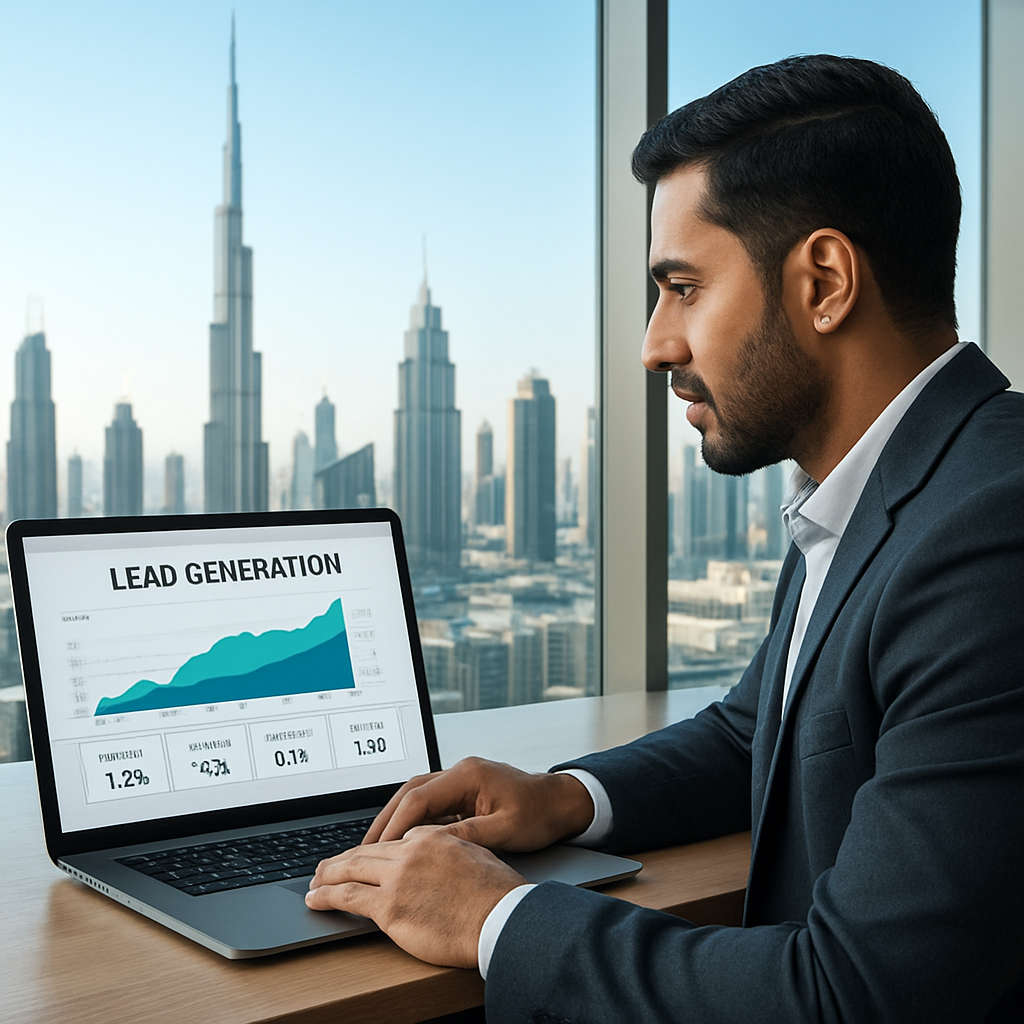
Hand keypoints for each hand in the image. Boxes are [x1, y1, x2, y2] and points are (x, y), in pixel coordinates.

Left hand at [305, 826, 525, 967]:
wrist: (502, 917)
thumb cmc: (497, 894)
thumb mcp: (476, 855)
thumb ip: (449, 850)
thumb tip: (436, 857)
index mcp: (431, 838)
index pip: (393, 841)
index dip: (373, 852)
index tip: (363, 860)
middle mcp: (410, 852)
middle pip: (366, 852)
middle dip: (341, 860)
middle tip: (325, 866)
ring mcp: (398, 879)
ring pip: (350, 871)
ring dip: (327, 876)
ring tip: (315, 881)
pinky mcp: (390, 908)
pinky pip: (348, 898)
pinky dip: (327, 896)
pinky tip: (317, 899)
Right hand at [362, 756, 594, 851]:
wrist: (560, 802)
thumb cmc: (539, 813)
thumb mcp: (506, 829)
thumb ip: (468, 836)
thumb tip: (432, 846)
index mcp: (468, 775)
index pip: (420, 798)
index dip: (397, 825)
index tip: (379, 849)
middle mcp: (459, 772)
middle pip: (410, 793)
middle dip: (386, 820)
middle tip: (364, 848)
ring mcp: (459, 781)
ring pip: (415, 796)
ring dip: (395, 820)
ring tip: (375, 847)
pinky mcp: (462, 792)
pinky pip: (429, 805)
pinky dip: (412, 822)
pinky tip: (402, 843)